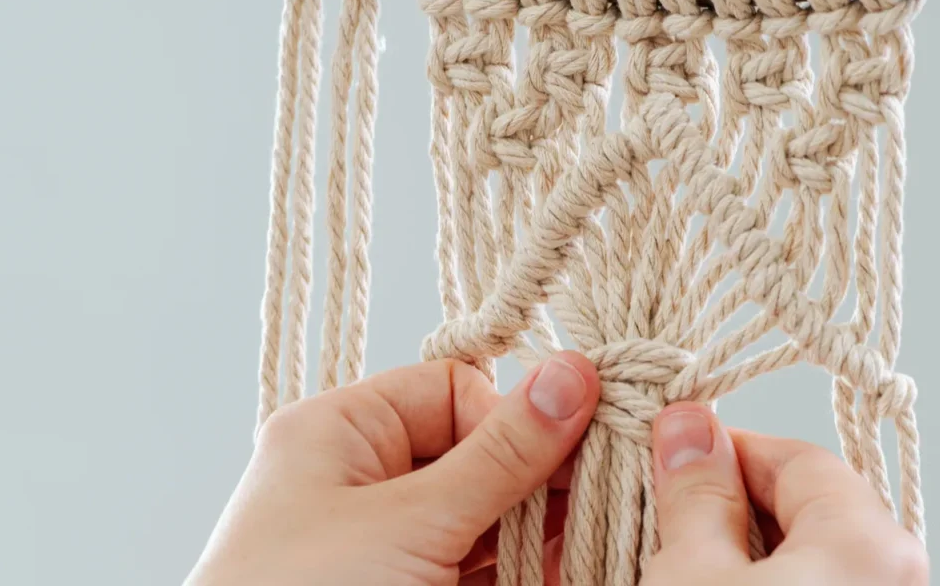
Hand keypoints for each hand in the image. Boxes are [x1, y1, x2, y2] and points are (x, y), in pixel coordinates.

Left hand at [185, 353, 601, 585]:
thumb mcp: (412, 521)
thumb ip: (501, 453)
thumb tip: (573, 373)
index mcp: (338, 432)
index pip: (452, 391)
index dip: (510, 419)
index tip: (567, 452)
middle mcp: (359, 479)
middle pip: (475, 452)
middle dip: (537, 478)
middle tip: (601, 492)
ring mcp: (383, 543)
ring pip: (484, 515)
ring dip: (538, 528)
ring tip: (592, 535)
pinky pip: (479, 564)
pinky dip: (522, 567)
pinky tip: (564, 568)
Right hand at [644, 404, 928, 585]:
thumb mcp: (692, 579)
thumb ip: (695, 497)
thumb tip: (688, 428)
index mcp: (872, 544)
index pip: (797, 458)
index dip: (725, 450)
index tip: (674, 457)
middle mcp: (901, 578)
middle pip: (810, 511)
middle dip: (735, 507)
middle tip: (669, 520)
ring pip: (814, 561)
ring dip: (750, 557)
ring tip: (688, 570)